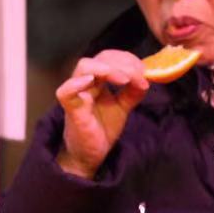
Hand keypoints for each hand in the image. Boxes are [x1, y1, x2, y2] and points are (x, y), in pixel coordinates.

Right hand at [54, 51, 150, 177]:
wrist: (91, 154)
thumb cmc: (102, 128)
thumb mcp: (122, 107)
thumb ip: (133, 93)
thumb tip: (148, 78)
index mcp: (97, 80)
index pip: (109, 58)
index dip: (126, 59)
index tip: (143, 69)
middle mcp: (85, 83)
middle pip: (99, 59)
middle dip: (121, 63)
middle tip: (138, 74)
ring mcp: (77, 94)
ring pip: (84, 67)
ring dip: (106, 68)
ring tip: (125, 79)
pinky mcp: (71, 110)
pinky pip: (65, 92)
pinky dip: (77, 84)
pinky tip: (91, 81)